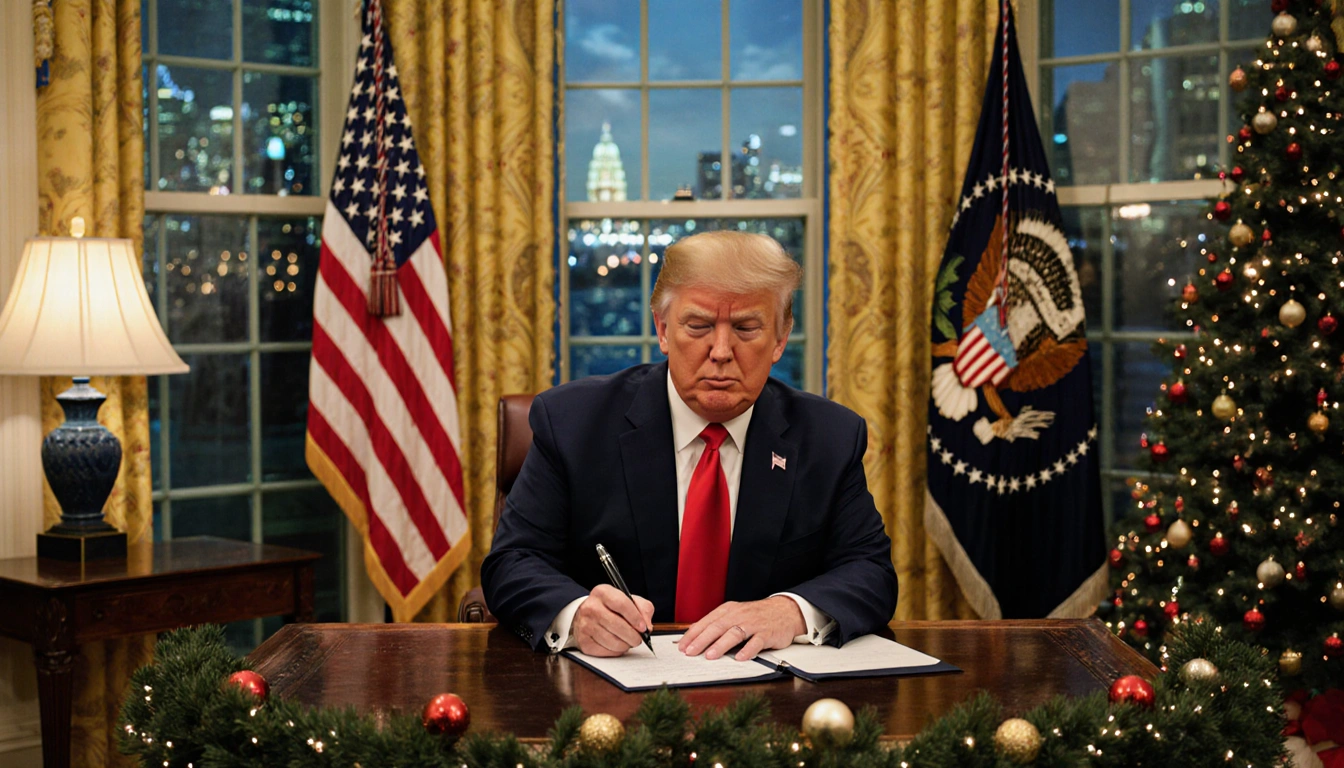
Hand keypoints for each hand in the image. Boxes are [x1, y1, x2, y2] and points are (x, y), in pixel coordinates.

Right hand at [572, 584, 654, 656]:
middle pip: (617, 625)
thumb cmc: (609, 607)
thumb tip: (647, 626)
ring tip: (627, 641)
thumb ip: (643, 608)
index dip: (635, 617)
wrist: (584, 614)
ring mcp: (585, 625)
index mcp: (603, 592)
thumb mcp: (627, 600)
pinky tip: (616, 645)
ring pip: (612, 641)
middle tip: (638, 639)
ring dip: (625, 645)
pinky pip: (605, 651)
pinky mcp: (583, 641)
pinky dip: (615, 651)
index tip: (643, 627)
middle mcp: (591, 607)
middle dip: (633, 636)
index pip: (621, 604)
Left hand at [677, 596, 804, 660]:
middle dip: (702, 640)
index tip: (682, 646)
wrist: (785, 610)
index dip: (693, 634)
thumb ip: (716, 624)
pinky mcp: (767, 633)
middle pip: (717, 627)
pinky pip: (756, 642)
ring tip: (710, 656)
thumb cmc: (756, 615)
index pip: (706, 622)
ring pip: (734, 633)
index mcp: (728, 610)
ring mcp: (753, 624)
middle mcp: (739, 615)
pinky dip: (748, 650)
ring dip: (721, 645)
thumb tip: (693, 635)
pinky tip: (740, 657)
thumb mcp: (734, 614)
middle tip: (690, 652)